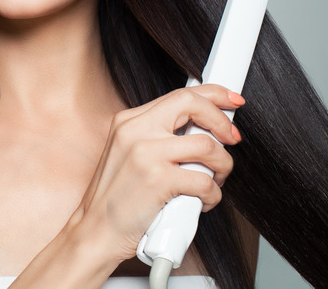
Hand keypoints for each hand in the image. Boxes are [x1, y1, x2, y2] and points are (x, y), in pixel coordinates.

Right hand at [68, 84, 243, 264]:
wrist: (94, 233)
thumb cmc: (116, 200)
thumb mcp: (128, 155)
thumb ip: (158, 137)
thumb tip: (204, 128)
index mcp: (128, 121)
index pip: (179, 94)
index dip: (214, 94)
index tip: (232, 101)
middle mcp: (135, 131)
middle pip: (193, 105)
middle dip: (222, 121)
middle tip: (232, 138)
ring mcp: (146, 154)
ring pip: (207, 145)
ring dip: (222, 165)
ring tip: (215, 180)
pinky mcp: (158, 180)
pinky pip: (204, 180)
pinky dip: (213, 194)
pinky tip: (202, 201)